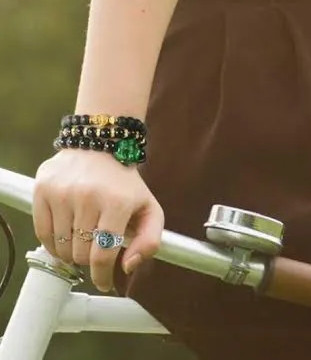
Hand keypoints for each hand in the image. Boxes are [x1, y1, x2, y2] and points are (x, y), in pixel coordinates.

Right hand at [33, 149, 163, 291]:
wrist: (102, 144)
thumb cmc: (126, 183)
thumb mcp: (149, 208)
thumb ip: (150, 240)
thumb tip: (128, 267)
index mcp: (117, 203)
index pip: (103, 256)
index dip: (102, 276)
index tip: (104, 282)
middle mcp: (88, 197)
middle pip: (80, 254)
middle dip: (89, 258)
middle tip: (95, 247)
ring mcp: (63, 192)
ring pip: (60, 247)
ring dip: (70, 251)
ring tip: (82, 237)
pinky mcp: (44, 189)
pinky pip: (42, 233)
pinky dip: (53, 242)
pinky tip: (66, 234)